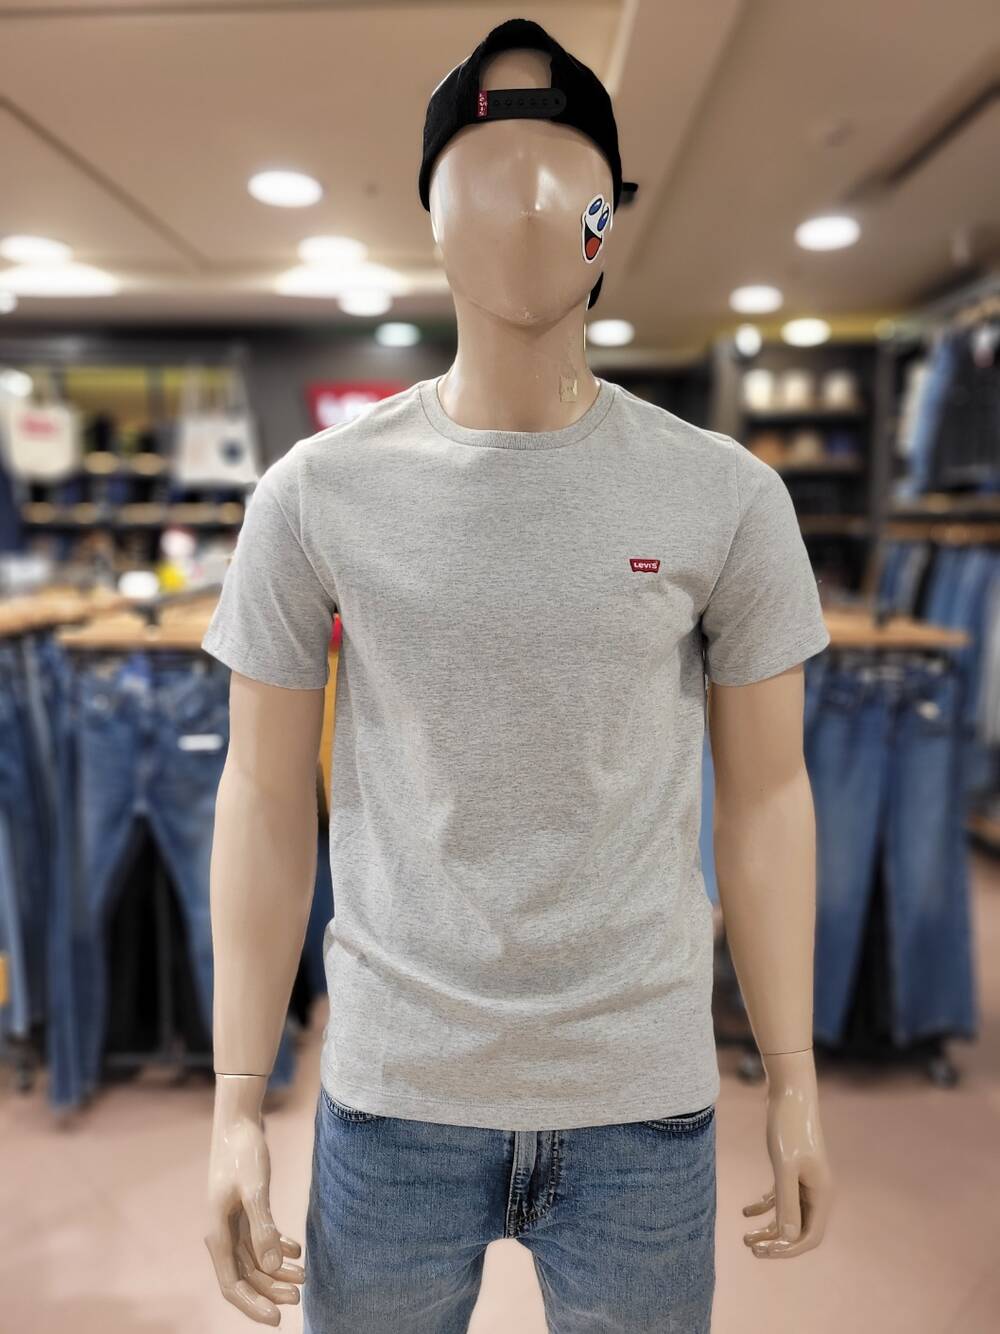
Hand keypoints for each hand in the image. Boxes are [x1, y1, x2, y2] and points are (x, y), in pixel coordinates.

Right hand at [205, 1074, 304, 1323]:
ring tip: (304, 1278)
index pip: (232, 1284)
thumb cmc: (243, 1153)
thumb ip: (262, 1228)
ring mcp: (233, 1222)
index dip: (253, 1304)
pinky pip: (259, 1240)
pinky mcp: (245, 1210)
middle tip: (301, 1296)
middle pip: (246, 1276)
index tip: (278, 1319)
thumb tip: (272, 1269)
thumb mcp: (255, 1190)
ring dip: (277, 1272)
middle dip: (271, 1290)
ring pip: (255, 1260)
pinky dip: (277, 1248)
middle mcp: (222, 1233)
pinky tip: (296, 1250)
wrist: (239, 1121)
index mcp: (217, 1235)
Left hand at [742, 1050, 833, 1258]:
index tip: (763, 1251)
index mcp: (821, 1194)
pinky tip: (745, 1211)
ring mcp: (805, 1180)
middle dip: (777, 1243)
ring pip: (789, 1215)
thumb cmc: (787, 1127)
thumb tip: (789, 1238)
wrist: (789, 1093)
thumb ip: (787, 1202)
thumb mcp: (784, 1166)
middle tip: (750, 1247)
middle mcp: (816, 1190)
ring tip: (745, 1237)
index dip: (788, 1250)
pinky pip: (781, 1197)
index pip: (810, 1237)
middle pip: (799, 1230)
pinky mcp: (792, 1168)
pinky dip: (765, 1207)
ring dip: (769, 1229)